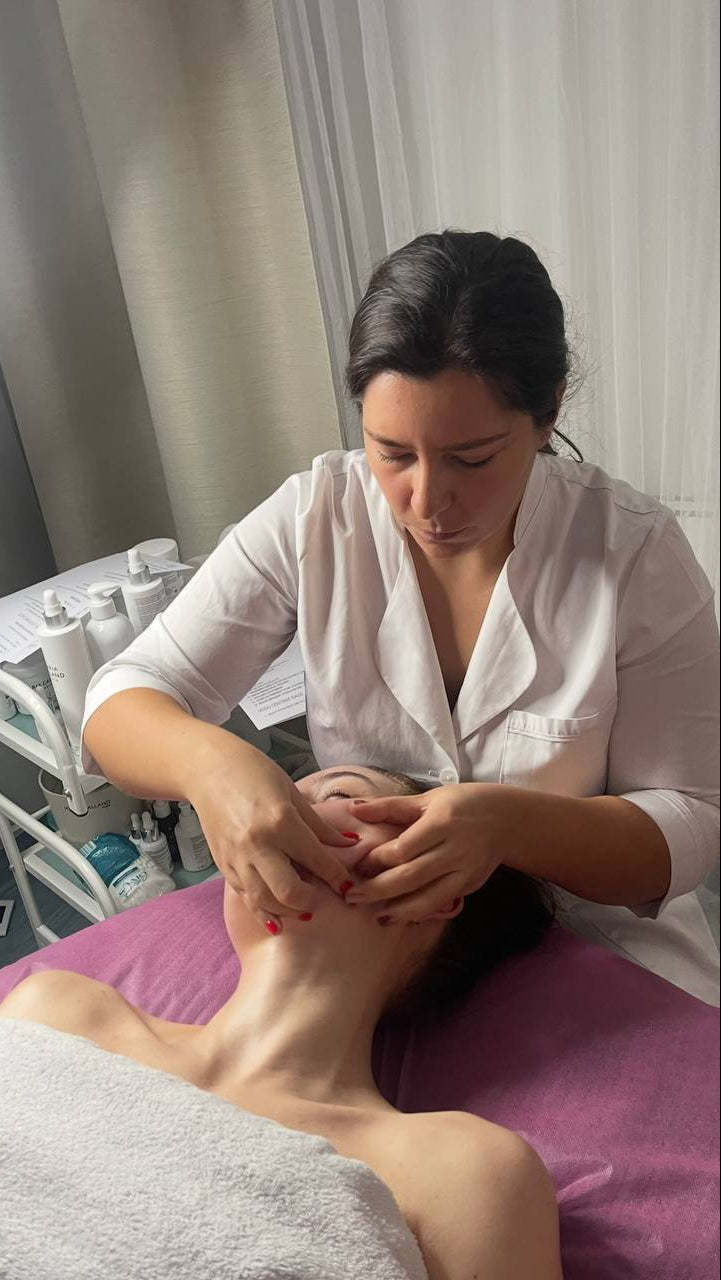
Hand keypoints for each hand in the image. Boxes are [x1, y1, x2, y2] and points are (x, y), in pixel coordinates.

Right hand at [186, 737, 357, 933]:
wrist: (209, 771)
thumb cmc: (255, 774)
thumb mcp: (293, 794)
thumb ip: (319, 826)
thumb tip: (349, 845)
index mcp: (281, 822)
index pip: (317, 860)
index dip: (337, 877)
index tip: (348, 886)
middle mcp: (258, 845)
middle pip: (289, 892)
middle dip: (311, 901)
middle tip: (323, 897)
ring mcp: (237, 858)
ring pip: (264, 901)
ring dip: (288, 911)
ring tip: (303, 908)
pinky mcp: (223, 865)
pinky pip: (245, 897)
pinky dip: (262, 911)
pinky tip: (277, 919)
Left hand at [344, 783, 512, 923]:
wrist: (507, 820)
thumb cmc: (462, 804)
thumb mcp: (428, 799)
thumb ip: (390, 806)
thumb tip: (354, 809)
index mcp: (442, 822)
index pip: (403, 848)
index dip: (377, 860)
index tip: (358, 866)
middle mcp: (455, 849)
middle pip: (411, 876)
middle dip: (378, 890)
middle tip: (352, 897)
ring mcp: (465, 871)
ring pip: (427, 897)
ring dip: (398, 910)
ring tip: (375, 915)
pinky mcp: (470, 885)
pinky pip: (440, 903)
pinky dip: (419, 912)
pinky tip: (400, 915)